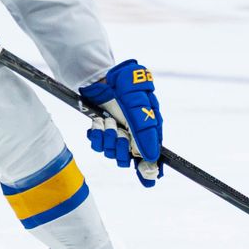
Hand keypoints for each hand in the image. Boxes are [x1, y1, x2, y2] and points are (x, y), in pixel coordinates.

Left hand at [80, 59, 163, 186]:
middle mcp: (134, 135)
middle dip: (121, 148)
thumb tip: (151, 156)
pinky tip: (97, 124)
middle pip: (128, 159)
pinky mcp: (103, 131)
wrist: (101, 73)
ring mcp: (118, 133)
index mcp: (149, 129)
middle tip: (118, 131)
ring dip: (107, 139)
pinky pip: (99, 145)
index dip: (149, 169)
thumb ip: (145, 128)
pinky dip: (96, 136)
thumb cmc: (124, 84)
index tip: (145, 174)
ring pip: (112, 153)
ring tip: (106, 120)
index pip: (152, 157)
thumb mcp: (139, 102)